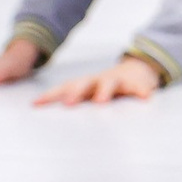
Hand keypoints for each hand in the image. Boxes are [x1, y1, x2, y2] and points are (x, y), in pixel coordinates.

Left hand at [32, 56, 161, 105]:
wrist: (138, 70)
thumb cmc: (106, 88)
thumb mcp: (90, 93)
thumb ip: (74, 101)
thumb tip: (44, 111)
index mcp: (85, 85)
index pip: (65, 88)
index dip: (51, 95)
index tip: (36, 104)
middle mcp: (98, 81)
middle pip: (85, 83)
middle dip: (75, 93)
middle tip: (68, 103)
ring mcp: (117, 80)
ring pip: (109, 83)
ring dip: (104, 91)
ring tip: (101, 101)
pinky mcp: (136, 83)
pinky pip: (139, 87)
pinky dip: (141, 91)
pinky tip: (145, 97)